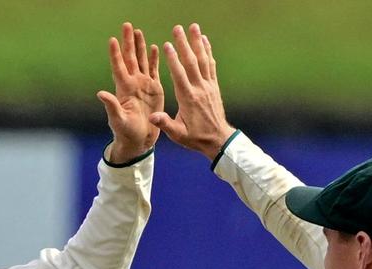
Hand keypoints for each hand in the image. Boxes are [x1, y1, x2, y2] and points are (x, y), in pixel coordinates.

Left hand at [98, 22, 163, 163]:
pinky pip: (153, 70)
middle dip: (128, 42)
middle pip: (130, 58)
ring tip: (138, 31)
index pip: (119, 67)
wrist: (140, 140)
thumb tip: (100, 94)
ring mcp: (143, 85)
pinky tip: (154, 47)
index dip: (115, 54)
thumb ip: (111, 106)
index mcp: (124, 89)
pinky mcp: (154, 89)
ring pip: (141, 61)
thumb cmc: (126, 132)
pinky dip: (153, 59)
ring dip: (140, 46)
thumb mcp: (117, 120)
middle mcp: (133, 84)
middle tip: (127, 25)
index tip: (112, 40)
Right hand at [150, 23, 236, 159]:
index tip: (168, 45)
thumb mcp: (178, 135)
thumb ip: (165, 124)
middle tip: (178, 28)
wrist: (218, 139)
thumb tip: (152, 117)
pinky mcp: (214, 86)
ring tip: (193, 27)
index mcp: (188, 98)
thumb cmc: (195, 137)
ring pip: (203, 60)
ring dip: (197, 42)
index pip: (179, 75)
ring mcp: (208, 86)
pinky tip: (205, 40)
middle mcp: (199, 89)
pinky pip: (211, 65)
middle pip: (191, 62)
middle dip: (184, 44)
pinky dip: (208, 51)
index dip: (173, 59)